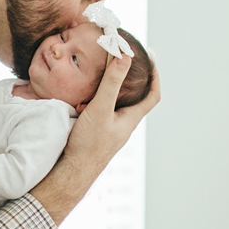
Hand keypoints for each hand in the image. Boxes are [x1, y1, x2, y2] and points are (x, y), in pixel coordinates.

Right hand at [30, 55, 159, 224]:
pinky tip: (85, 96)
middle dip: (132, 78)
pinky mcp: (98, 132)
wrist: (73, 170)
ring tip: (102, 73)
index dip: (156, 77)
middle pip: (136, 97)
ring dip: (112, 88)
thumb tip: (124, 58)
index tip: (151, 59)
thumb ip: (111, 83)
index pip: (153, 95)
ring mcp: (111, 129)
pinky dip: (98, 99)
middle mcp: (124, 124)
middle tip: (123, 61)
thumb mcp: (100, 108)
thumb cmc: (89, 143)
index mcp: (131, 119)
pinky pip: (103, 111)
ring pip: (117, 104)